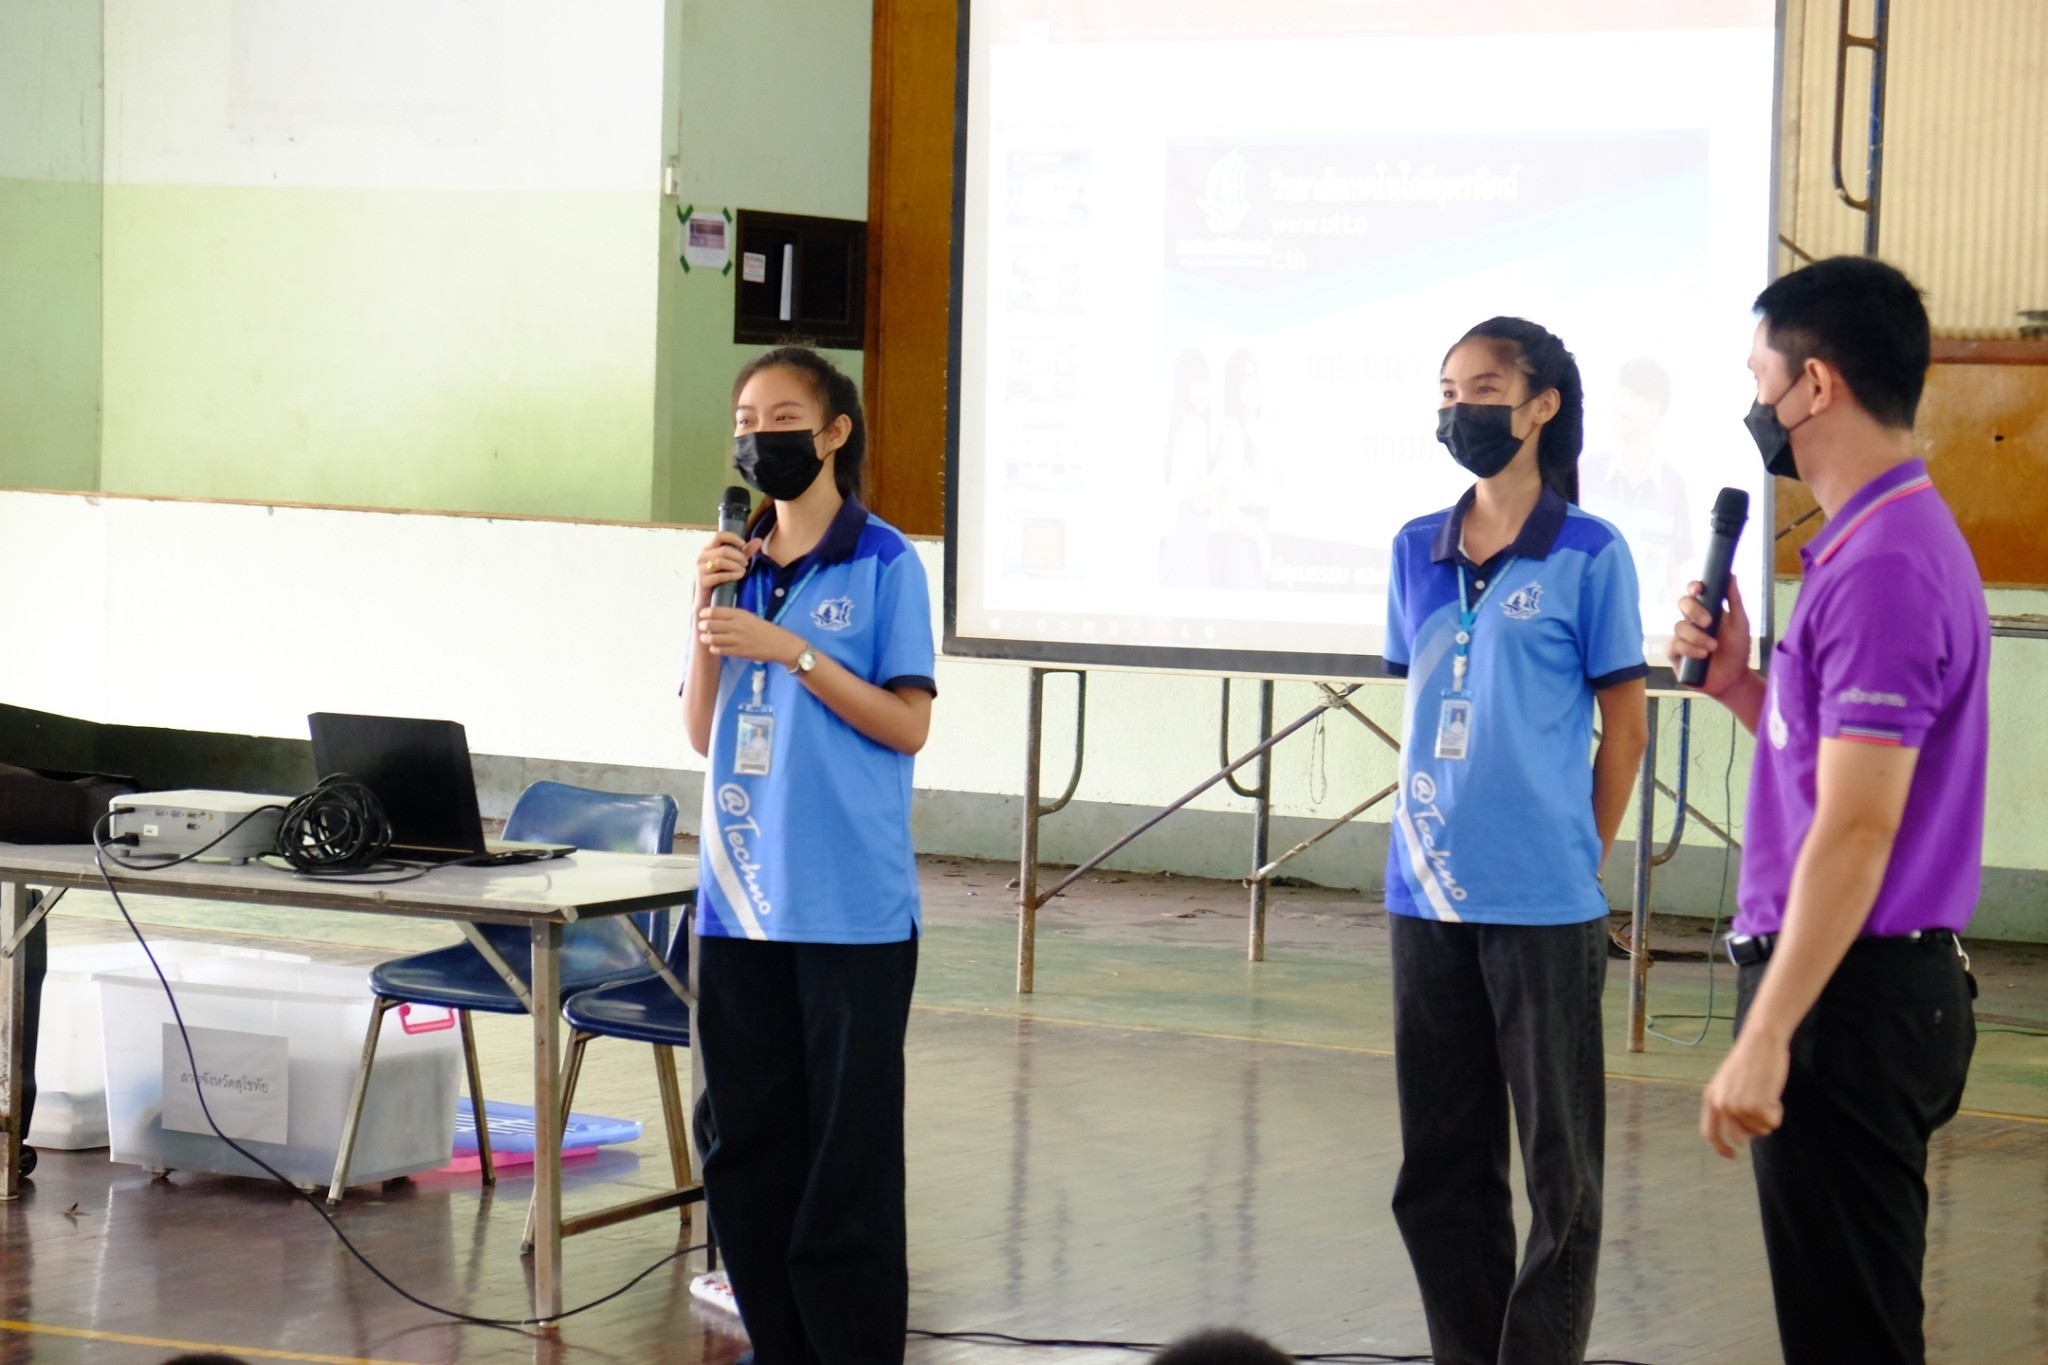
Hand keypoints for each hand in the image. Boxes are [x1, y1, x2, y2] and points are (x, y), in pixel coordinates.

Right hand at [695, 533, 761, 601]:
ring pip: (721, 561)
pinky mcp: (702, 581)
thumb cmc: (721, 578)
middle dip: (738, 556)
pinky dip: (732, 575)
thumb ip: (745, 551)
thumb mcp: (734, 562)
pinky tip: (739, 576)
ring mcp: (700, 569)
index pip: (718, 535)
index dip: (733, 538)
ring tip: (743, 571)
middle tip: (746, 563)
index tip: (743, 544)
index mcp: (707, 548)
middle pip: (723, 550)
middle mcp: (701, 557)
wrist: (708, 600)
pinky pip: (719, 575)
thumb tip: (759, 540)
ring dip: (736, 566)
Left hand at [697, 607, 804, 665]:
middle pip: (711, 625)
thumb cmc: (767, 629)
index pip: (716, 611)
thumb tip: (717, 618)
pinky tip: (714, 648)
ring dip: (706, 638)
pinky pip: (720, 650)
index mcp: (740, 614)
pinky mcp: (738, 652)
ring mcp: (736, 640)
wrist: (780, 644)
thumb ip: (735, 617)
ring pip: (712, 638)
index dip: (705, 613)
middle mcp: (736, 626)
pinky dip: (714, 649)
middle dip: (703, 626)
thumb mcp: (751, 617)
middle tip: (701, 627)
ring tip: (705, 638)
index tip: (701, 614)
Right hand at [1669, 572, 1753, 697]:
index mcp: (1707, 610)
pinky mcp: (1675, 654)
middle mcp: (1691, 621)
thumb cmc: (1737, 650)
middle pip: (1682, 604)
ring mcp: (1681, 637)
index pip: (1695, 593)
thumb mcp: (1740, 623)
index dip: (1693, 587)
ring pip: (1679, 626)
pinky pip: (1675, 645)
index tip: (1698, 589)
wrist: (1734, 678)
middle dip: (1694, 611)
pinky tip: (1703, 655)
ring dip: (1697, 636)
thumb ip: (1734, 600)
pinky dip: (1690, 649)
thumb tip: (1731, 574)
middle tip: (1709, 622)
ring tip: (1713, 647)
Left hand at [1699, 1031, 1788, 1157]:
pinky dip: (1777, 1111)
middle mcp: (1720, 1106)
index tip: (1731, 1155)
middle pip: (1740, 1137)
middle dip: (1755, 1129)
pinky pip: (1772, 1123)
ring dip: (1768, 1116)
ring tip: (1766, 1093)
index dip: (1720, 1147)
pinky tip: (1773, 1093)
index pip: (1709, 1133)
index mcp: (1710, 1098)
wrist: (1760, 1043)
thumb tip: (1740, 1136)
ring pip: (1760, 1130)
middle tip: (1764, 1110)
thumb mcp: (1728, 1083)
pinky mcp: (1755, 1107)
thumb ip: (1728, 1106)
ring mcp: (1737, 1108)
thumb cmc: (1749, 1061)